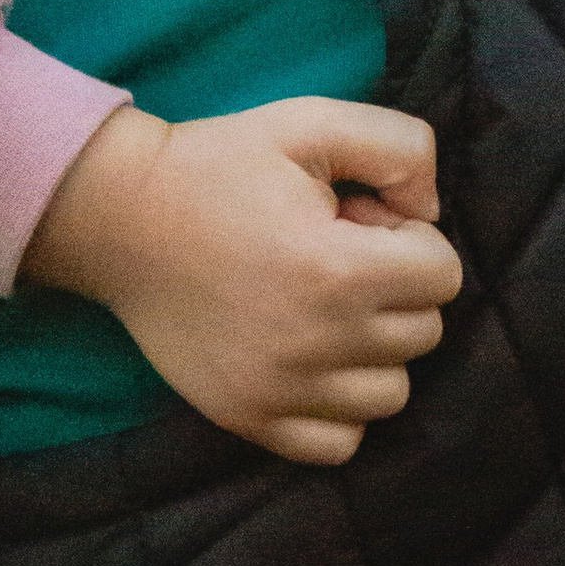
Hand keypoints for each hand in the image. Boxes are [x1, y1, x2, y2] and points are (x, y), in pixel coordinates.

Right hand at [22, 98, 461, 463]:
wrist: (120, 218)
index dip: (410, 238)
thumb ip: (400, 148)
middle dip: (396, 289)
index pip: (444, 276)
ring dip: (375, 350)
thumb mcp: (312, 122)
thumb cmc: (219, 165)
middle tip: (335, 255)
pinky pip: (340, 443)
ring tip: (324, 307)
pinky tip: (311, 359)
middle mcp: (315, 341)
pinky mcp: (248, 418)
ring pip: (392, 393)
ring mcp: (280, 390)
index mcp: (337, 269)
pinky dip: (340, 408)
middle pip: (424, 333)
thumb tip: (433, 211)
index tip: (358, 220)